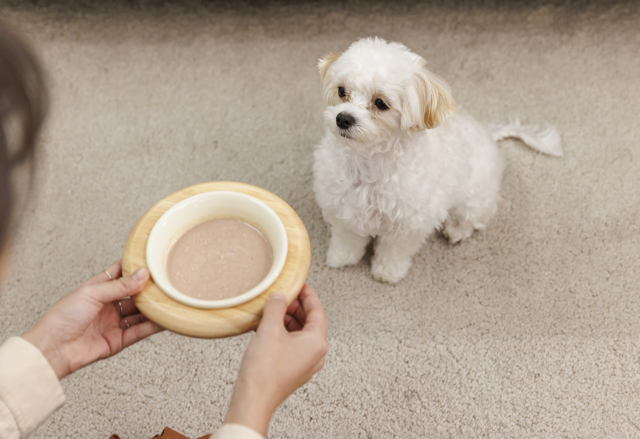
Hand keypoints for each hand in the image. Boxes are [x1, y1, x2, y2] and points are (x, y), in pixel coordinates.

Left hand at [22, 261, 163, 379]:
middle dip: (150, 290)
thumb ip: (120, 286)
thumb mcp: (92, 294)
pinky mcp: (118, 340)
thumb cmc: (61, 318)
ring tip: (170, 302)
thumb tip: (142, 274)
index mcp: (98, 289)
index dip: (136, 268)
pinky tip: (164, 320)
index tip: (153, 262)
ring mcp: (113, 323)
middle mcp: (108, 305)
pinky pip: (139, 331)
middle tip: (167, 284)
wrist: (51, 350)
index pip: (121, 273)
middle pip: (135, 295)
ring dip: (154, 309)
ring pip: (140, 314)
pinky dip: (152, 326)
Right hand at [224, 285, 328, 435]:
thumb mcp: (269, 329)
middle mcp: (315, 354)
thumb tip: (279, 297)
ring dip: (287, 319)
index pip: (318, 311)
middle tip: (283, 296)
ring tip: (272, 310)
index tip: (300, 285)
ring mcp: (304, 363)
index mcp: (317, 343)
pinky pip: (292, 344)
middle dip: (296, 307)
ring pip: (300, 333)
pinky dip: (282, 332)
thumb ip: (276, 307)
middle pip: (310, 322)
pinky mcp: (293, 369)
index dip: (308, 295)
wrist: (253, 400)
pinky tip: (267, 326)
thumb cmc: (264, 372)